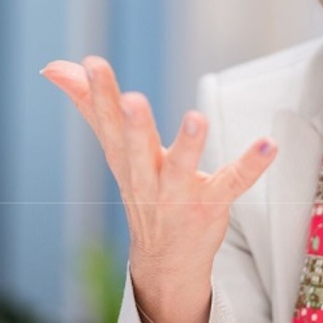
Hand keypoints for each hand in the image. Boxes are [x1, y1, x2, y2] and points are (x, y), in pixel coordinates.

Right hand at [42, 57, 277, 322]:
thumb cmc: (142, 189)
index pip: (107, 123)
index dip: (98, 94)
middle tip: (131, 99)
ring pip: (180, 169)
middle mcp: (147, 176)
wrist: (164, 259)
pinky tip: (268, 145)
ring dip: (188, 145)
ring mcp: (179, 193)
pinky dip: (251, 165)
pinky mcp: (212, 203)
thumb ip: (90, 106)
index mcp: (124, 158)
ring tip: (196, 118)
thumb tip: (54, 67)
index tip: (93, 63)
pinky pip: (234, 182)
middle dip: (133, 125)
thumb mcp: (116, 150)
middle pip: (135, 148)